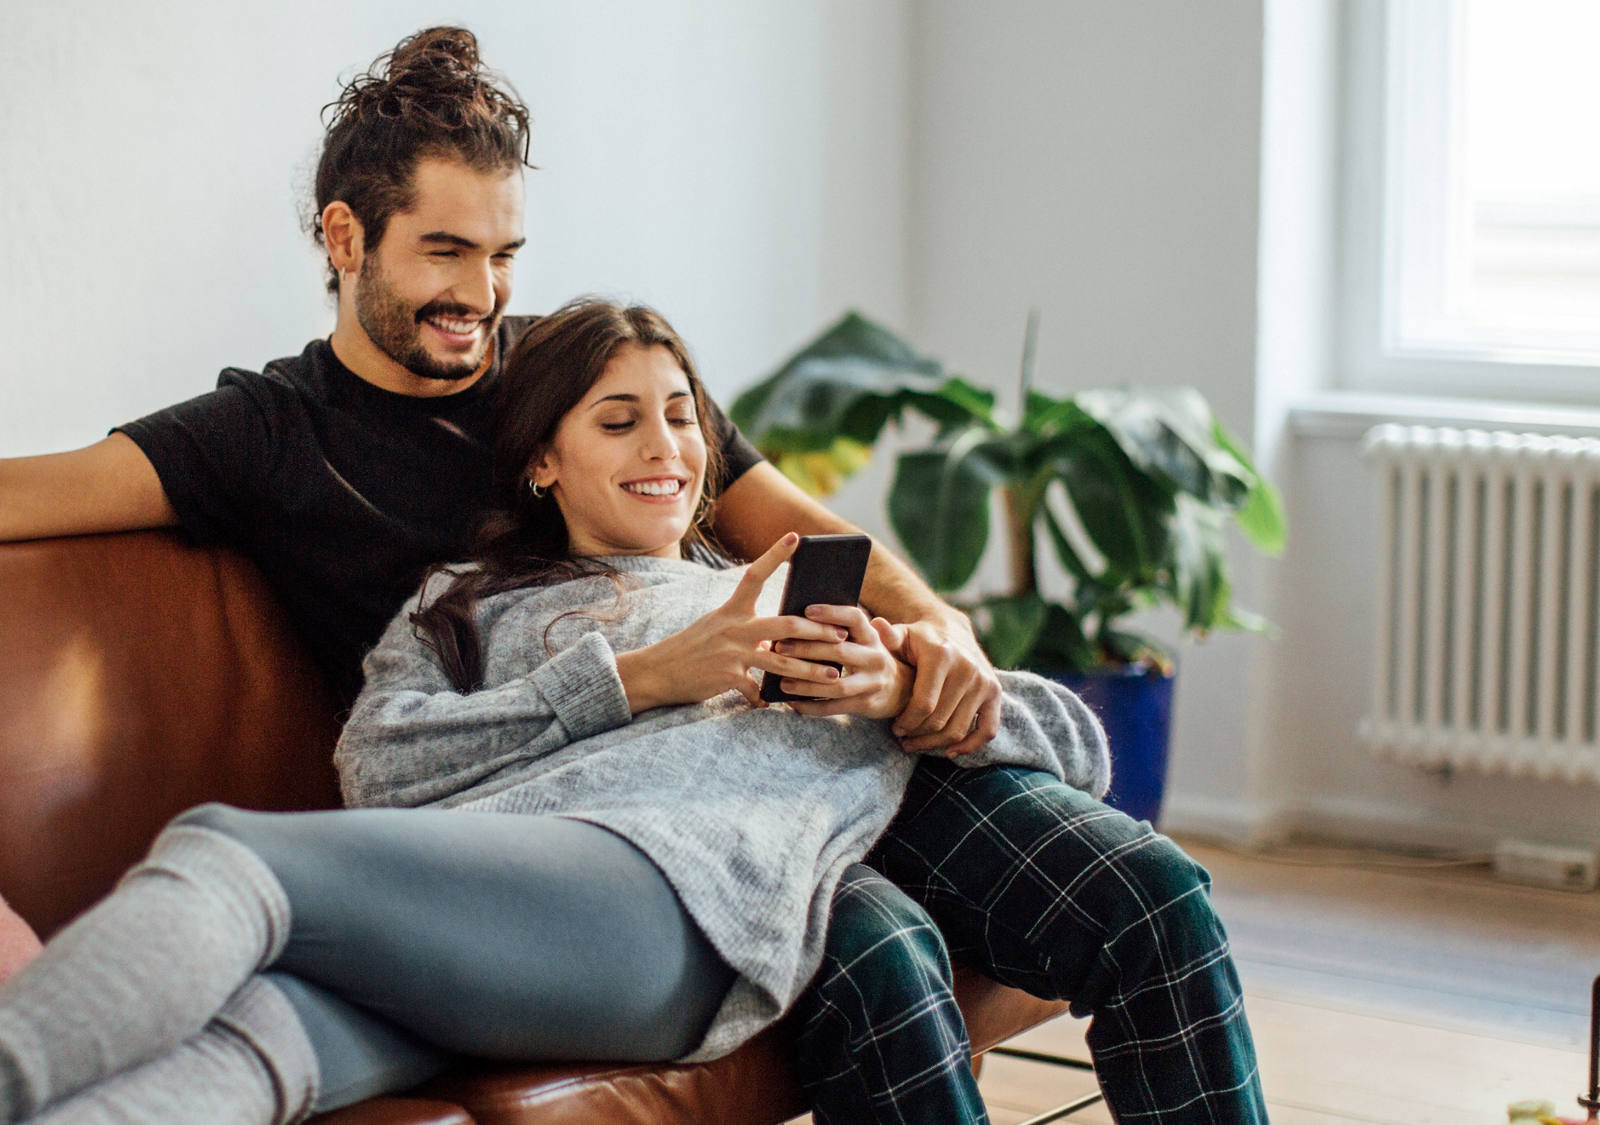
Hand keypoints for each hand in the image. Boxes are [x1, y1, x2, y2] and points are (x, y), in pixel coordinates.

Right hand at [614, 533, 852, 712]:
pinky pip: (757, 690)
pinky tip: (774, 703)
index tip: (797, 537)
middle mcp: (734, 627)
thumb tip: (780, 636)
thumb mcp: (716, 627)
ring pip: (781, 662)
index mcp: (731, 609)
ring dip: (810, 671)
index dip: (776, 554)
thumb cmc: (690, 649)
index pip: (755, 574)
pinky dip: (767, 698)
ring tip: (832, 676)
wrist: (655, 672)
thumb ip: (747, 628)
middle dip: (818, 632)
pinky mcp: (726, 677)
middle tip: (841, 635)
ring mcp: (731, 652)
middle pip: (785, 625)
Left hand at [775, 606, 913, 720]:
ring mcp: (872, 682)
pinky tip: (792, 703)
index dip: (832, 613)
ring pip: (835, 684)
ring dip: (806, 684)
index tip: (806, 610)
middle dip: (806, 649)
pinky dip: (811, 706)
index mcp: (872, 636)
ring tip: (782, 681)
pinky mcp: (866, 704)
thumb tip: (806, 615)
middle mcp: (875, 657)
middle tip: (779, 647)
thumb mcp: (867, 639)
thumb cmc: (869, 657)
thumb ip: (846, 628)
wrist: (900, 690)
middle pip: (839, 651)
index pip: (854, 618)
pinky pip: (834, 707)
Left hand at [886, 618, 1002, 756]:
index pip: (924, 704)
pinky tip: (949, 752)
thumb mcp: (902, 635)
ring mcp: (984, 681)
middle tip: (903, 739)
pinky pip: (987, 729)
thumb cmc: (919, 639)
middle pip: (939, 720)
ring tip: (916, 743)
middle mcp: (967, 668)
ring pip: (958, 729)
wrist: (952, 631)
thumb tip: (875, 626)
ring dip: (935, 744)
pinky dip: (970, 745)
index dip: (907, 722)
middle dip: (917, 735)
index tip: (895, 728)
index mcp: (942, 656)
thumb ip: (887, 637)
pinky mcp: (995, 692)